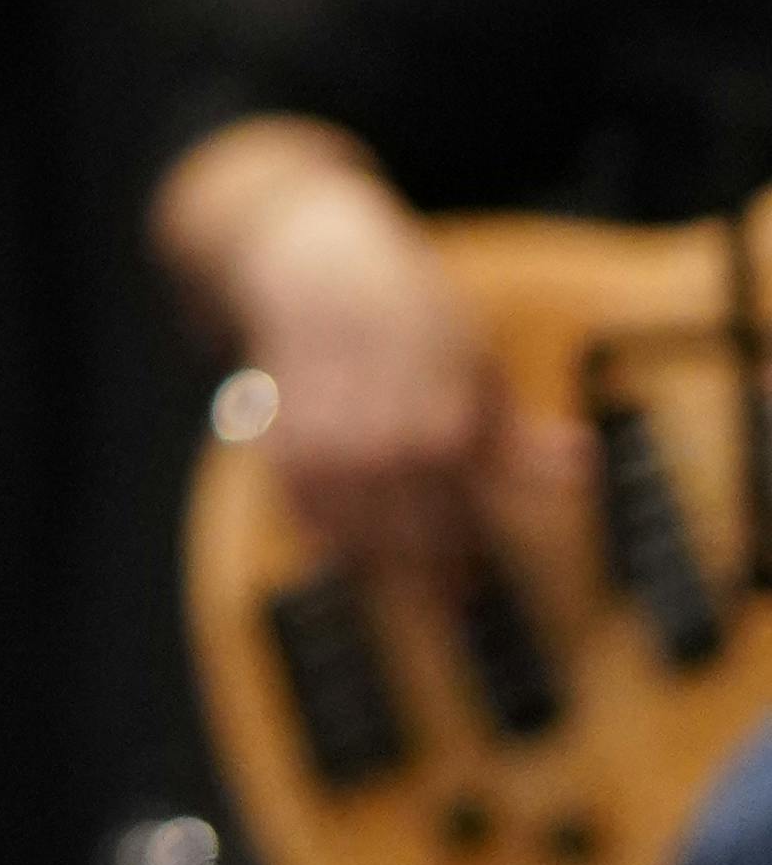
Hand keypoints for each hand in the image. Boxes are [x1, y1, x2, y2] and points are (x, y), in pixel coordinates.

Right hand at [158, 119, 575, 577]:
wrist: (320, 266)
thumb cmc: (415, 320)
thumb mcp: (478, 367)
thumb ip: (519, 430)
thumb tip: (584, 463)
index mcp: (443, 415)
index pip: (456, 515)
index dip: (459, 556)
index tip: (468, 588)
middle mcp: (384, 430)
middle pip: (404, 530)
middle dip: (423, 570)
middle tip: (442, 598)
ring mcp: (328, 434)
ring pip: (349, 525)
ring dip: (373, 559)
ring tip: (394, 578)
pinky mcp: (280, 434)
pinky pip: (300, 504)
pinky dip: (319, 529)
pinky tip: (340, 546)